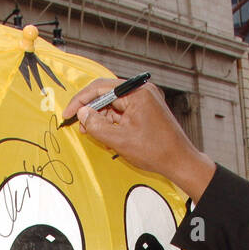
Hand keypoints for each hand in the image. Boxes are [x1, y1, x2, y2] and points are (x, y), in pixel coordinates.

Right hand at [63, 80, 215, 200]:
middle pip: (107, 94)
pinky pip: (124, 110)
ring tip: (92, 132)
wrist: (180, 161)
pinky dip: (113, 121)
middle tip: (80, 125)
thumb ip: (97, 125)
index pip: (100, 88)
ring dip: (101, 117)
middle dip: (91, 110)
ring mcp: (146, 99)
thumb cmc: (156, 151)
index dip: (80, 101)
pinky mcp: (147, 109)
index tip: (68, 113)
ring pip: (114, 103)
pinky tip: (107, 133)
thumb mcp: (119, 140)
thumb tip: (82, 114)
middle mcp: (142, 91)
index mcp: (136, 93)